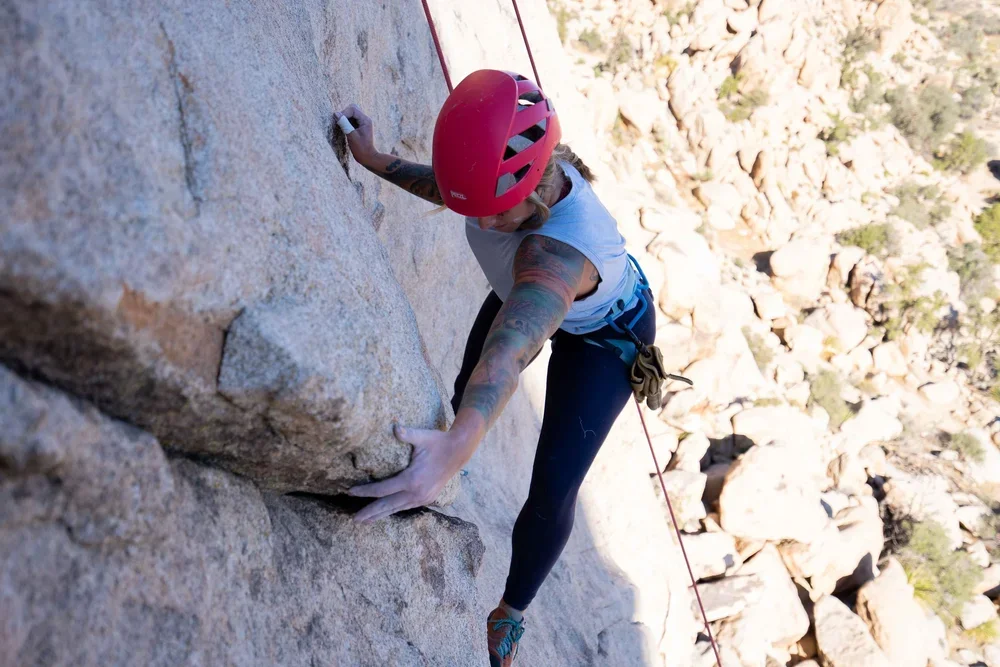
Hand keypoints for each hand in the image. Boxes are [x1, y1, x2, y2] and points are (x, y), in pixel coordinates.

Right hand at [334, 103, 377, 165]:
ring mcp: (362, 123)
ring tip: (341, 127)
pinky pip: (351, 120)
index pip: (353, 109)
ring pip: (351, 114)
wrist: (368, 158)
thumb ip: (344, 124)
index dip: (344, 113)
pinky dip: (346, 122)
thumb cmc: (361, 149)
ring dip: (345, 118)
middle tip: (339, 123)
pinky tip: (344, 129)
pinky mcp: (359, 127)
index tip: (337, 120)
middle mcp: (365, 120)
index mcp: (365, 120)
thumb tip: (336, 113)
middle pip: (353, 109)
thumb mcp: (351, 136)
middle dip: (344, 114)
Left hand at [349, 424, 469, 522]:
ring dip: (380, 515)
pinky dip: (394, 510)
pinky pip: (405, 507)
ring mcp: (422, 498)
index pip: (382, 489)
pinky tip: (386, 512)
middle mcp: (416, 492)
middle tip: (354, 520)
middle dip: (370, 512)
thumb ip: (407, 434)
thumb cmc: (438, 442)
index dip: (365, 491)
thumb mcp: (423, 436)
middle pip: (387, 505)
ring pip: (397, 509)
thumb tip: (395, 427)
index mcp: (412, 479)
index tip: (350, 492)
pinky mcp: (427, 498)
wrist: (459, 452)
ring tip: (366, 521)